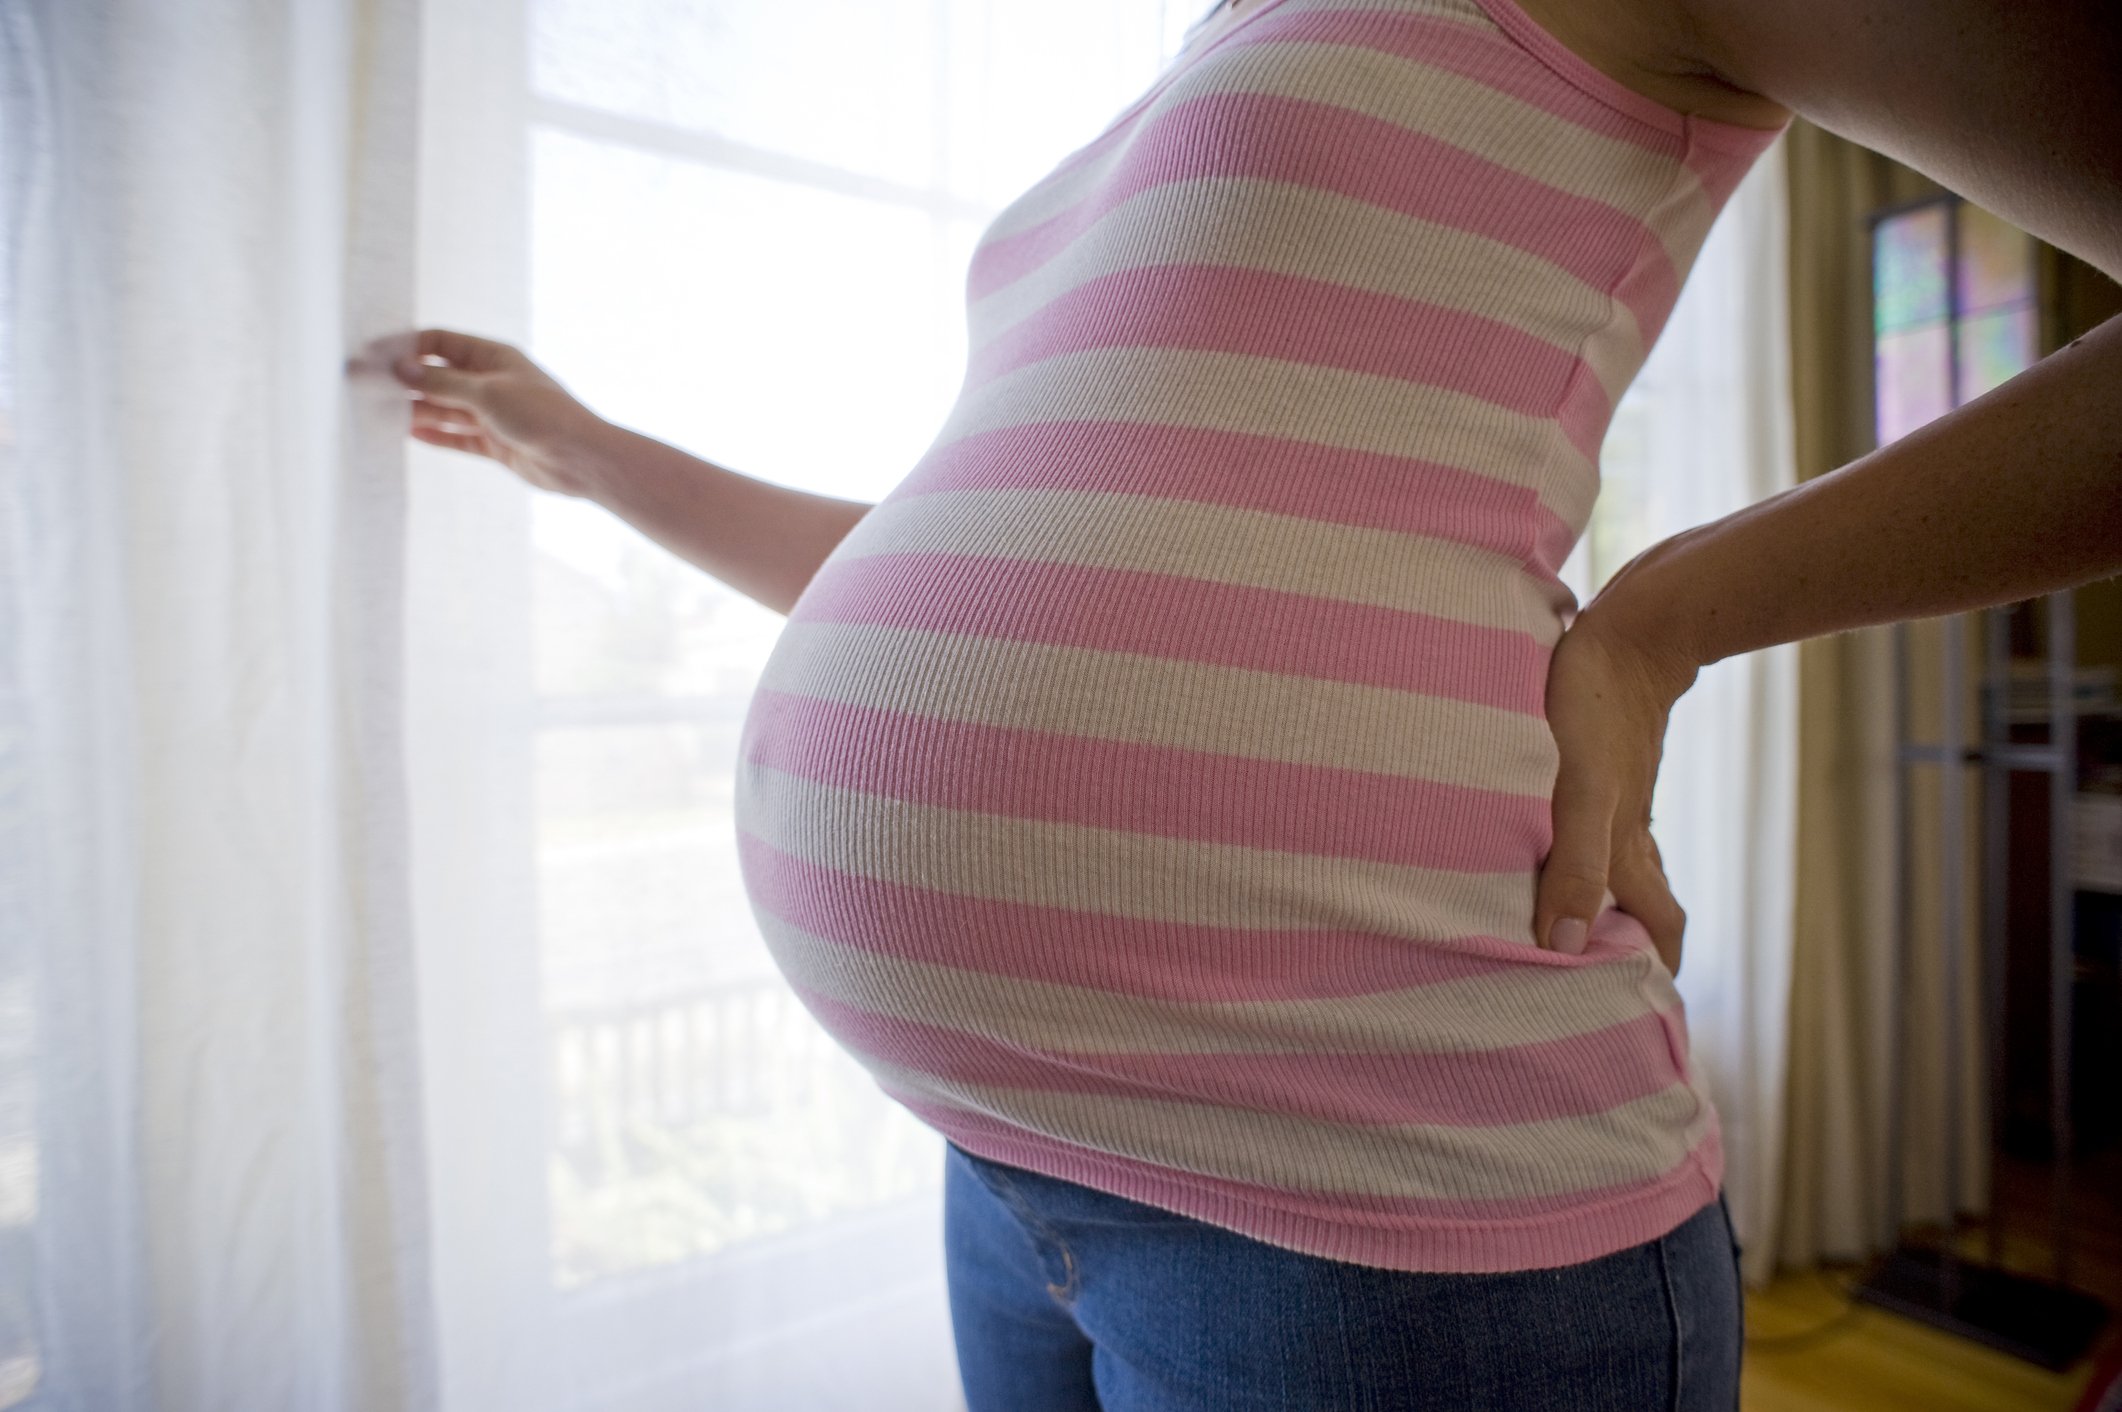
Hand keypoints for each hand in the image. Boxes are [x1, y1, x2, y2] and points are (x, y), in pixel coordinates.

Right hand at [390, 328, 607, 495]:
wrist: (581, 459)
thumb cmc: (542, 415)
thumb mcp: (486, 393)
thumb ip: (441, 384)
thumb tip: (399, 369)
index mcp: (493, 356)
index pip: (439, 343)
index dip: (405, 347)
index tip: (372, 356)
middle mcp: (490, 382)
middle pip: (438, 377)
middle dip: (405, 381)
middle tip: (365, 387)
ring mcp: (492, 414)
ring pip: (445, 408)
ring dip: (415, 409)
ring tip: (378, 412)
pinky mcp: (495, 443)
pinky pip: (458, 436)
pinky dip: (435, 435)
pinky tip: (408, 434)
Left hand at [1533, 600, 1697, 976]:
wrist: (1635, 631)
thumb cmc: (1596, 710)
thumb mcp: (1579, 793)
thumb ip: (1574, 866)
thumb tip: (1563, 948)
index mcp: (1627, 852)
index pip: (1657, 930)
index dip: (1654, 973)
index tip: (1637, 1018)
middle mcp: (1629, 834)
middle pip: (1645, 906)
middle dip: (1632, 948)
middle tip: (1601, 984)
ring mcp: (1621, 800)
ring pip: (1623, 867)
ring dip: (1605, 902)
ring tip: (1567, 932)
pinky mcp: (1605, 768)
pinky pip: (1602, 827)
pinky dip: (1586, 855)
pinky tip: (1555, 846)